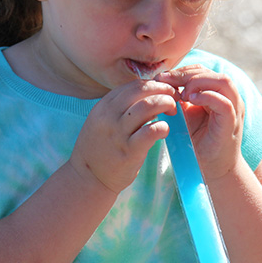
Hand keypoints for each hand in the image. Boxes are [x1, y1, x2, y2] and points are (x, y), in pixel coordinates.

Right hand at [70, 79, 176, 193]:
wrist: (88, 177)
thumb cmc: (100, 148)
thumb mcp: (102, 120)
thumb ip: (120, 107)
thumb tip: (147, 92)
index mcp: (104, 106)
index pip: (134, 85)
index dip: (154, 84)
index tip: (165, 91)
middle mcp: (109, 116)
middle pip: (142, 90)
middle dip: (163, 90)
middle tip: (174, 98)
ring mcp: (118, 133)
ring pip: (148, 106)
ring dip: (166, 104)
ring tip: (173, 111)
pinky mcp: (129, 151)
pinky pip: (151, 131)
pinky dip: (163, 126)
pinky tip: (165, 130)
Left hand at [155, 65, 244, 180]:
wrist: (210, 169)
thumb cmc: (197, 142)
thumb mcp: (184, 115)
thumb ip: (178, 99)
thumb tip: (160, 82)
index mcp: (217, 93)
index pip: (201, 71)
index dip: (181, 71)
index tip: (161, 78)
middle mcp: (229, 98)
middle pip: (211, 72)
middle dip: (186, 74)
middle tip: (166, 81)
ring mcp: (233, 109)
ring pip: (222, 81)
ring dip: (197, 83)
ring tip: (180, 93)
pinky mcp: (232, 123)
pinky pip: (224, 103)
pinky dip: (206, 97)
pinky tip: (189, 100)